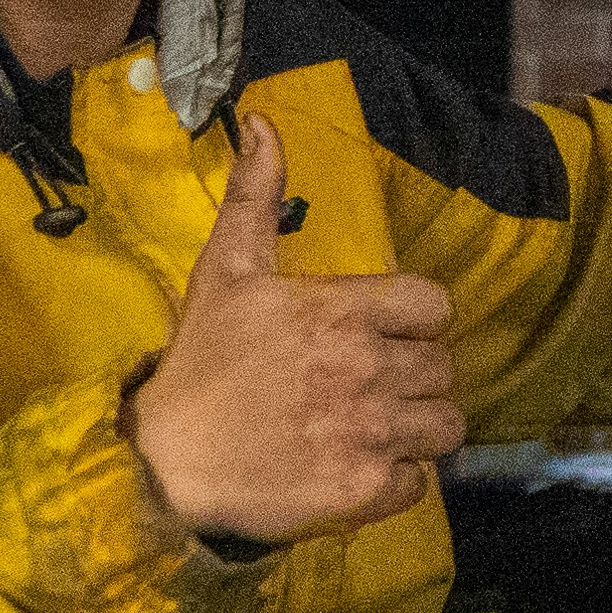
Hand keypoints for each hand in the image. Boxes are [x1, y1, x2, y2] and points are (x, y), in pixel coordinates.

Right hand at [131, 114, 461, 545]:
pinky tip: (358, 468)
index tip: (384, 333)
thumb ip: (255, 197)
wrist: (166, 461)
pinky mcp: (364, 491)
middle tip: (369, 385)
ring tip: (375, 428)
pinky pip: (419, 483)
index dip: (415, 320)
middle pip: (443, 369)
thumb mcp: (226, 270)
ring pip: (444, 427)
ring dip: (416, 429)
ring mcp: (370, 432)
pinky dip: (396, 481)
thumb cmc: (201, 362)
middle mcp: (367, 368)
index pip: (434, 306)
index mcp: (343, 311)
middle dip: (412, 376)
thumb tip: (262, 121)